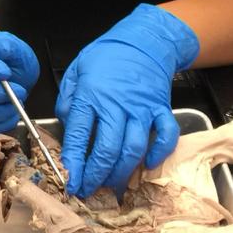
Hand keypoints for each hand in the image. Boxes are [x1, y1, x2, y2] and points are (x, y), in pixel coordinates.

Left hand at [56, 4, 198, 198]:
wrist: (143, 40)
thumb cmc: (106, 56)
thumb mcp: (76, 70)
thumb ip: (68, 100)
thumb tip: (66, 126)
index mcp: (90, 96)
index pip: (79, 135)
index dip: (74, 162)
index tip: (69, 180)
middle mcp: (116, 105)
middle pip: (107, 149)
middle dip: (96, 176)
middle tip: (88, 191)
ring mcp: (141, 109)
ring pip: (134, 149)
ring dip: (122, 173)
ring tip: (111, 187)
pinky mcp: (161, 109)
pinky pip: (165, 136)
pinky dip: (159, 154)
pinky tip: (148, 166)